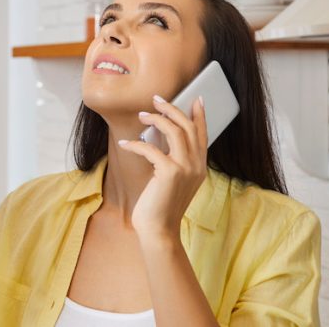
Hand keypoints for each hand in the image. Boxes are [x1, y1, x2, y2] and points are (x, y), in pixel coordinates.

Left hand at [120, 94, 207, 241]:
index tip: (196, 99)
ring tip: (142, 115)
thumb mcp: (173, 179)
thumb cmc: (161, 204)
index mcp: (200, 166)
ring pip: (174, 131)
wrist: (159, 229)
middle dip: (173, 109)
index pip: (203, 134)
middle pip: (188, 127)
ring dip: (156, 119)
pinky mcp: (169, 173)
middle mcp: (197, 165)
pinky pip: (151, 148)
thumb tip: (160, 134)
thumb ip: (174, 159)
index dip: (199, 115)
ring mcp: (185, 169)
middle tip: (157, 99)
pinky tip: (125, 143)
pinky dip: (136, 143)